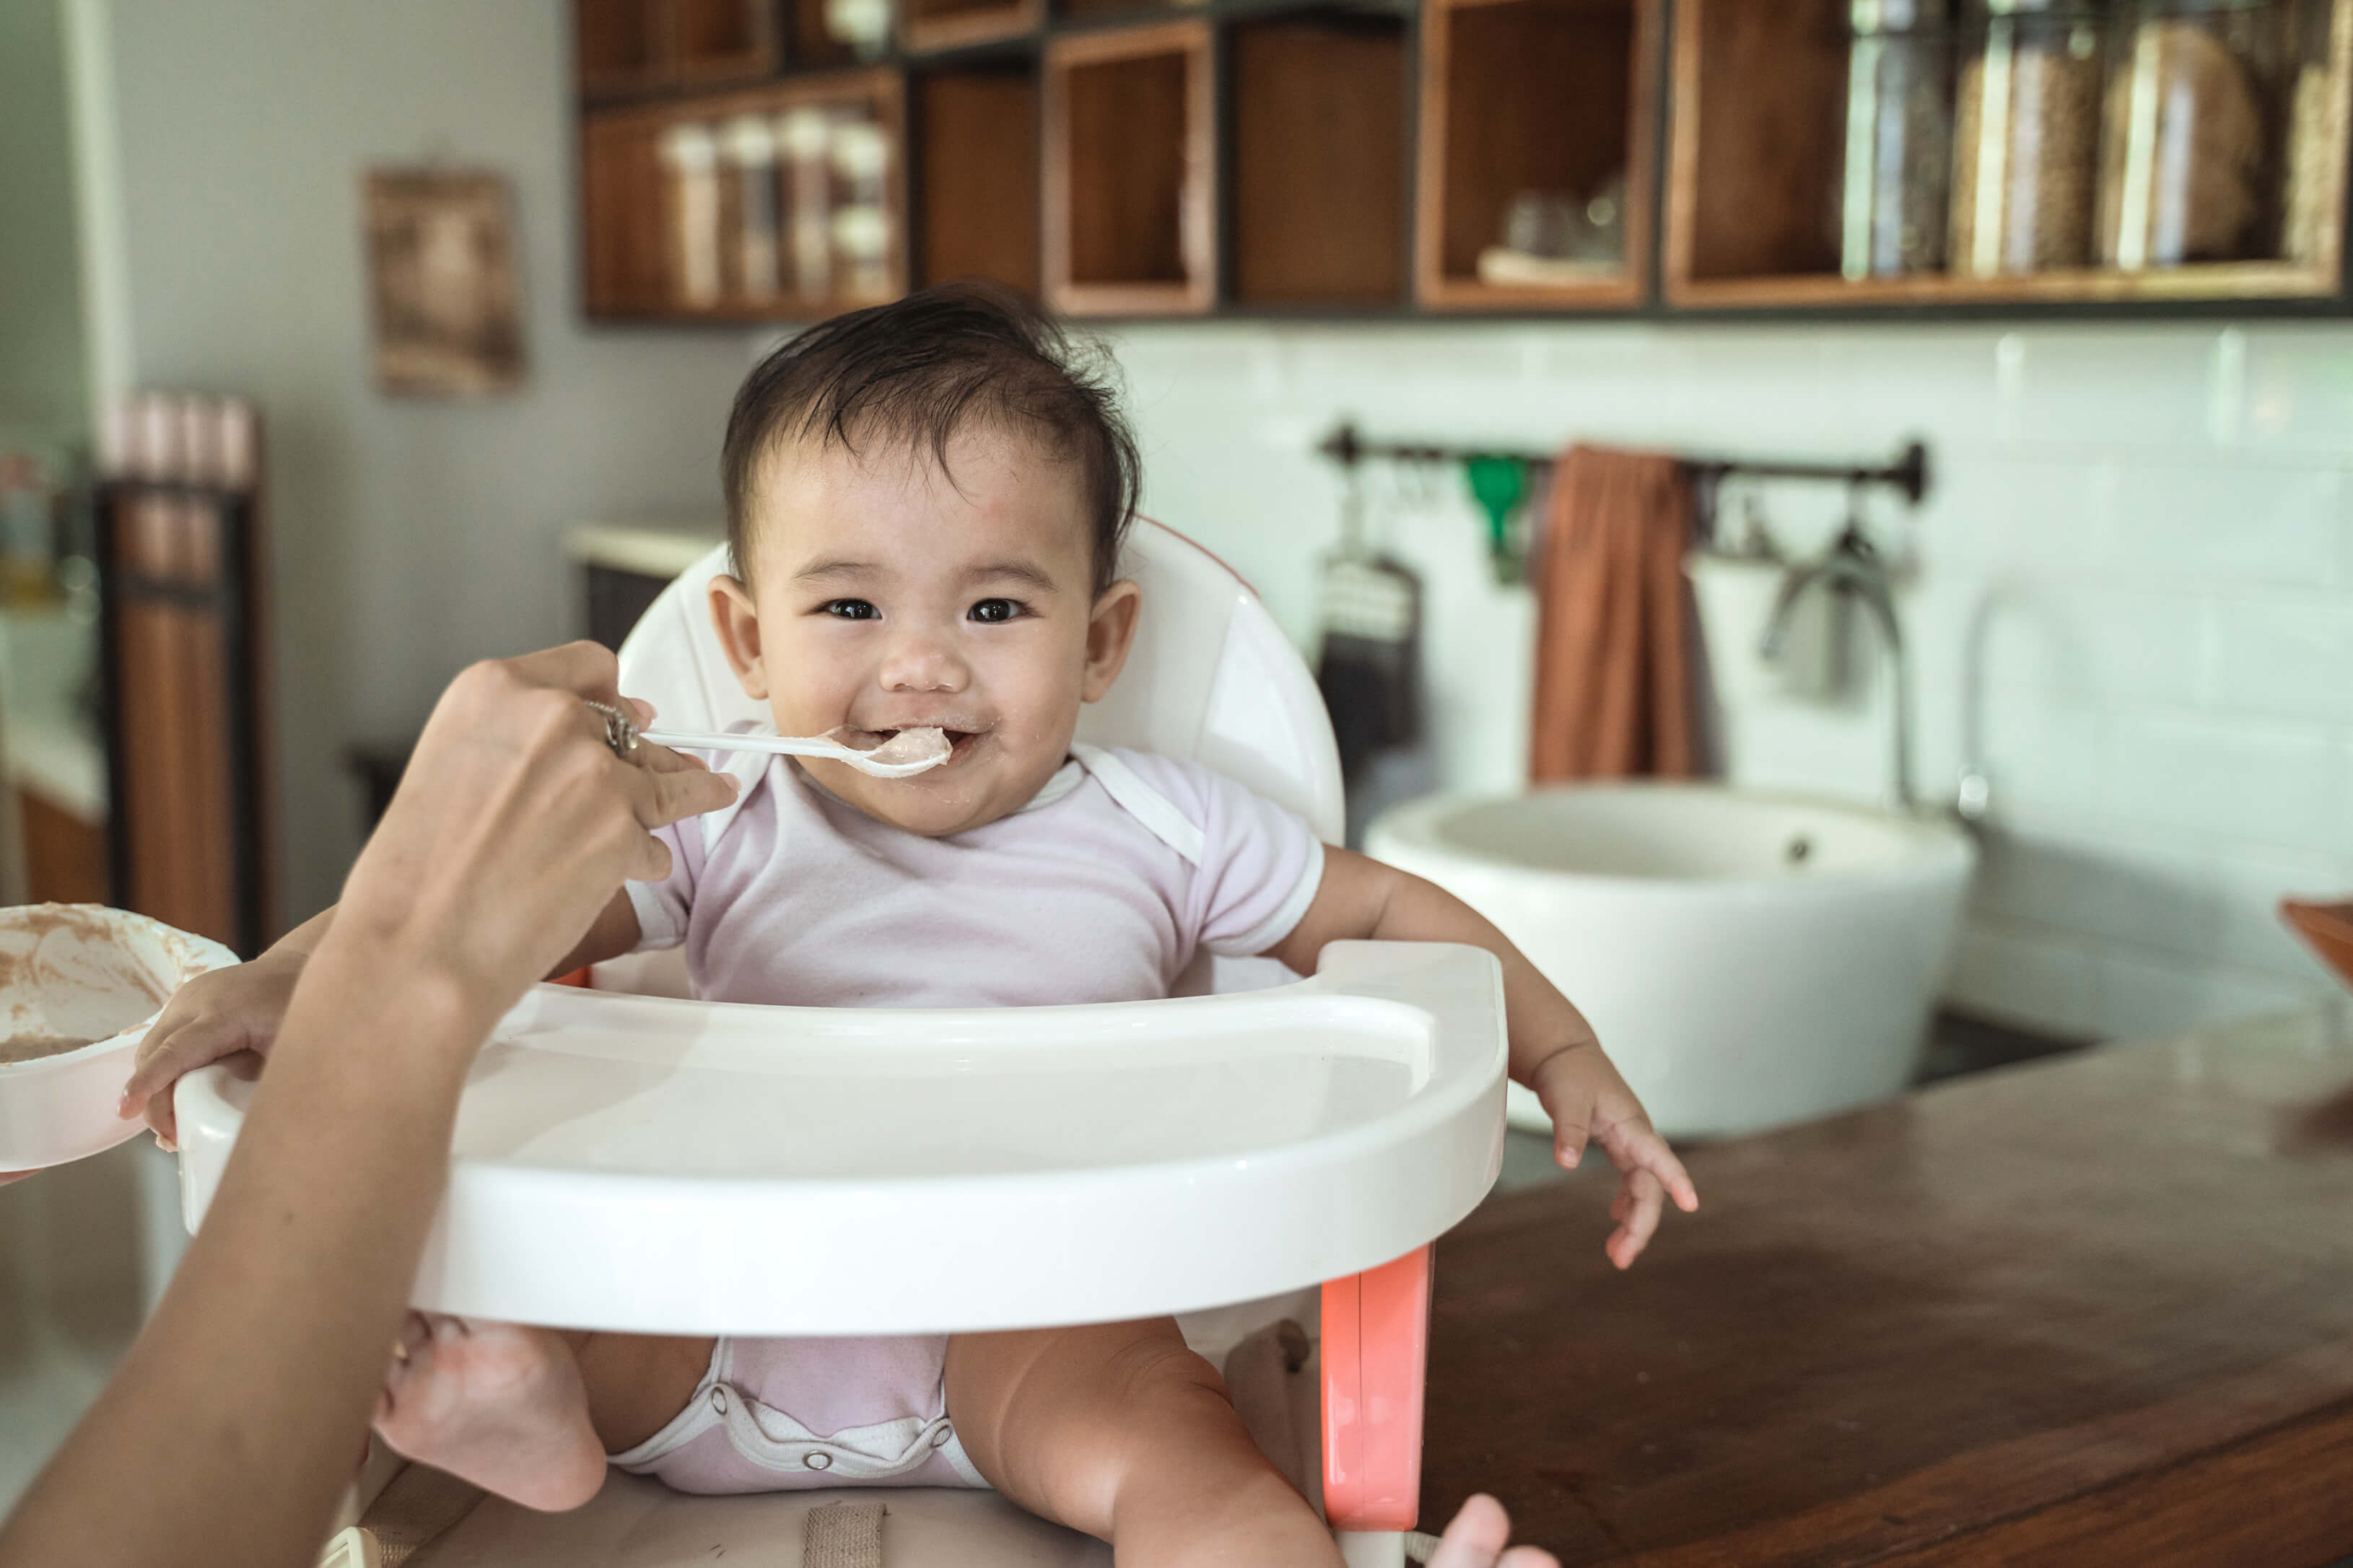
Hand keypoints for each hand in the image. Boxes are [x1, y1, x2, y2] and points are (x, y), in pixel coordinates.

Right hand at [120, 948, 305, 1148]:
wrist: (300, 965)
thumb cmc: (301, 1007)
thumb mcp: (294, 1044)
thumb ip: (270, 1079)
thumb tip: (253, 1127)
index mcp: (224, 1012)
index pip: (176, 1051)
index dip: (149, 1082)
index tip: (126, 1110)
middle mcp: (196, 1001)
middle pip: (154, 1053)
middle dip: (152, 1098)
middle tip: (172, 1137)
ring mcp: (186, 999)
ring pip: (153, 1048)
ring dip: (153, 1086)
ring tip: (174, 1124)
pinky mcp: (185, 1004)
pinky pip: (163, 1040)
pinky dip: (162, 1068)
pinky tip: (175, 1095)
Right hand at [328, 643, 735, 1019]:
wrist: (417, 946)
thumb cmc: (417, 874)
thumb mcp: (450, 765)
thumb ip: (516, 737)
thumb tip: (596, 729)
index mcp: (493, 689)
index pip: (586, 667)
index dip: (611, 695)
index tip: (626, 710)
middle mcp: (550, 718)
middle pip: (627, 727)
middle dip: (641, 751)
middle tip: (662, 764)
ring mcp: (593, 774)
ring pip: (662, 777)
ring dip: (687, 789)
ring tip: (714, 789)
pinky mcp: (622, 831)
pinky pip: (658, 840)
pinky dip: (649, 858)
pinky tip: (643, 866)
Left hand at [1530, 1040, 1698, 1270]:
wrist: (1565, 1055)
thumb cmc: (1569, 1072)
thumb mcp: (1566, 1099)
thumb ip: (1568, 1130)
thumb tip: (1565, 1162)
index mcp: (1631, 1124)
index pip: (1659, 1156)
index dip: (1676, 1180)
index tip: (1692, 1203)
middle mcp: (1637, 1137)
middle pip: (1650, 1187)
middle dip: (1641, 1224)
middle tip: (1620, 1258)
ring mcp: (1630, 1142)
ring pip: (1642, 1189)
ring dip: (1634, 1221)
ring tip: (1618, 1254)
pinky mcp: (1620, 1145)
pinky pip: (1632, 1181)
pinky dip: (1626, 1203)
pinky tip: (1617, 1220)